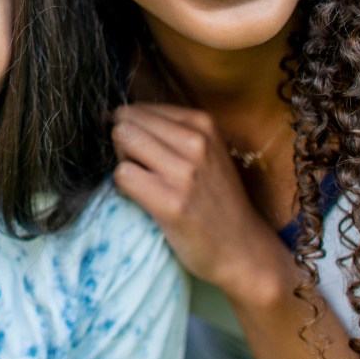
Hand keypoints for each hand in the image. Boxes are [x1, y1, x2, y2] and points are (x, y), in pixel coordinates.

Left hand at [111, 102, 352, 358]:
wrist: (242, 249)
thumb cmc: (216, 201)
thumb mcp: (207, 152)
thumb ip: (171, 132)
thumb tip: (116, 117)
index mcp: (204, 124)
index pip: (140, 109)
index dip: (130, 130)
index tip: (140, 152)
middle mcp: (197, 142)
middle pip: (126, 123)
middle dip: (121, 144)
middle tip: (137, 168)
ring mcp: (185, 172)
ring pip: (123, 142)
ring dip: (122, 163)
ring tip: (141, 182)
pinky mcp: (172, 203)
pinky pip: (123, 175)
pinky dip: (121, 186)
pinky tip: (139, 197)